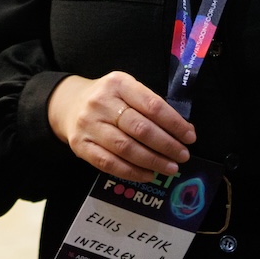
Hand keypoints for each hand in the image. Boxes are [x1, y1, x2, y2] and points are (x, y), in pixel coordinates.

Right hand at [46, 72, 195, 181]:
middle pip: (140, 128)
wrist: (69, 104)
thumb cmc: (109, 99)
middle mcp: (101, 102)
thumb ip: (150, 106)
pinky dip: (131, 172)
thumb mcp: (127, 90)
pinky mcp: (80, 145)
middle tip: (183, 156)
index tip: (190, 137)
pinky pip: (109, 163)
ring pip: (125, 148)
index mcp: (118, 83)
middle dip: (166, 145)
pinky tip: (148, 174)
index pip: (152, 105)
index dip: (174, 123)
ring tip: (170, 168)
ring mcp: (88, 125)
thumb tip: (183, 131)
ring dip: (152, 161)